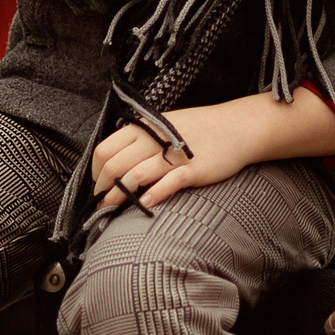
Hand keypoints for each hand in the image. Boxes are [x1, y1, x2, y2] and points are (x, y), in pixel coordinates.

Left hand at [90, 91, 334, 209]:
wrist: (238, 127)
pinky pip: (167, 183)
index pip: (105, 149)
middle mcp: (155, 139)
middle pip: (114, 165)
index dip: (95, 171)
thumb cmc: (200, 129)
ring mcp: (174, 155)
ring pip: (134, 175)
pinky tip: (144, 205)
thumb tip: (116, 162)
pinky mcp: (193, 170)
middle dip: (102, 187)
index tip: (98, 185)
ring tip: (112, 208)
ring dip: (118, 195)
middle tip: (101, 202)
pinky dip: (152, 195)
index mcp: (144, 127)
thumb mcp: (165, 126)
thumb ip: (141, 140)